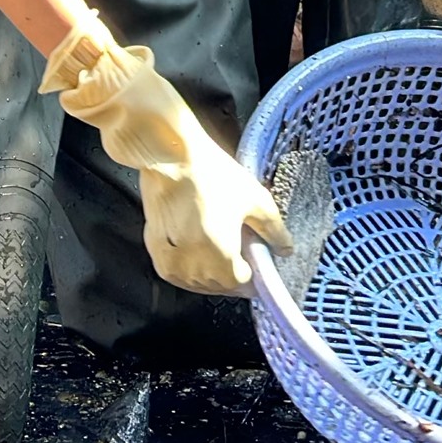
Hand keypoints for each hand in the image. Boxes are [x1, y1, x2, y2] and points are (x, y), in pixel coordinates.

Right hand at [43, 19, 291, 295]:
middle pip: (220, 285)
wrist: (168, 156)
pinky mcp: (155, 252)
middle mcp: (195, 272)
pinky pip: (178, 270)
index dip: (253, 270)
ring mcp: (171, 264)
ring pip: (197, 281)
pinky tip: (195, 240)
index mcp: (222, 263)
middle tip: (237, 241)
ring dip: (210, 269)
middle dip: (232, 270)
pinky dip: (189, 262)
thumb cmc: (213, 175)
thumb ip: (274, 230)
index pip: (244, 285)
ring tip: (216, 238)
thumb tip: (286, 250)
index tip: (255, 253)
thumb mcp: (254, 198)